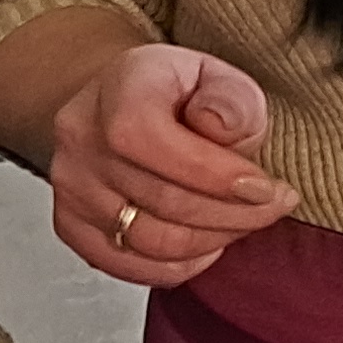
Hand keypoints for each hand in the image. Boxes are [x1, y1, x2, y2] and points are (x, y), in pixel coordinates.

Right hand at [48, 40, 295, 286]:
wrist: (124, 104)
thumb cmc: (177, 93)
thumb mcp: (217, 76)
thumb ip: (231, 99)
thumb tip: (223, 128)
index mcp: (118, 89)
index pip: (158, 144)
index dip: (218, 176)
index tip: (266, 188)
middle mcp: (82, 137)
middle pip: (164, 200)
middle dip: (233, 214)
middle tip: (272, 207)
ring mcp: (70, 185)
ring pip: (152, 240)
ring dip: (213, 240)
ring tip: (244, 221)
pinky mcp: (70, 223)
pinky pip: (129, 265)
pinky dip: (179, 266)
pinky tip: (207, 244)